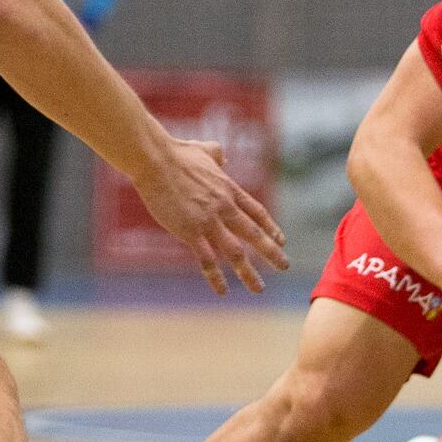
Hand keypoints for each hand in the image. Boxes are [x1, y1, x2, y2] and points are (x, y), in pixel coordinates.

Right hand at [130, 138, 288, 295]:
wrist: (156, 160)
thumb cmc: (176, 153)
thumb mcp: (204, 150)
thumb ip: (217, 154)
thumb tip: (223, 157)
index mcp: (229, 190)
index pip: (257, 212)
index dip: (270, 228)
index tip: (281, 240)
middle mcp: (224, 207)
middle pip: (254, 234)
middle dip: (271, 252)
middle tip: (285, 266)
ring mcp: (208, 221)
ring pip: (235, 252)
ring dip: (248, 272)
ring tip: (259, 288)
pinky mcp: (190, 231)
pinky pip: (207, 259)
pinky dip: (216, 277)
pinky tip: (223, 290)